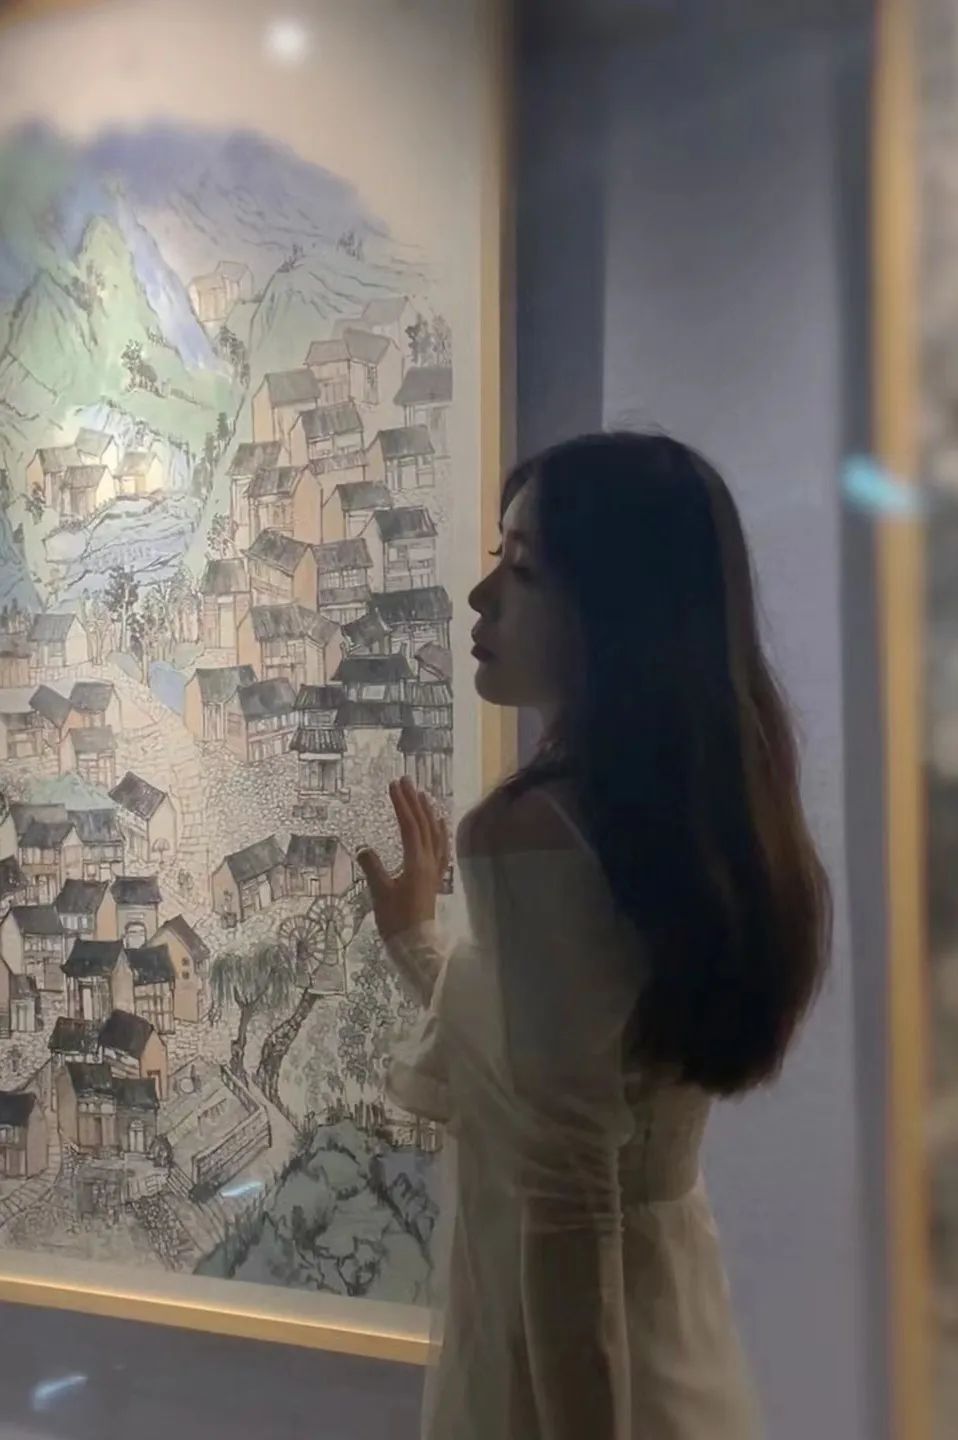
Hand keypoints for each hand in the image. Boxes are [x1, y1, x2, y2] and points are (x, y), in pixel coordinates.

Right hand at [357, 777, 449, 940]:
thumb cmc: (396, 921)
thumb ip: (373, 869)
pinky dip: (439, 832)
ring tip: (421, 794)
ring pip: (435, 833)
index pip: (409, 826)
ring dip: (427, 812)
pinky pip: (441, 848)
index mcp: (416, 862)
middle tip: (405, 781)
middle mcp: (430, 861)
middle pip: (423, 825)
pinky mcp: (435, 877)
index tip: (393, 786)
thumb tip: (364, 849)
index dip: (401, 804)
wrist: (416, 945)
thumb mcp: (379, 893)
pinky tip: (438, 824)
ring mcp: (435, 869)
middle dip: (413, 801)